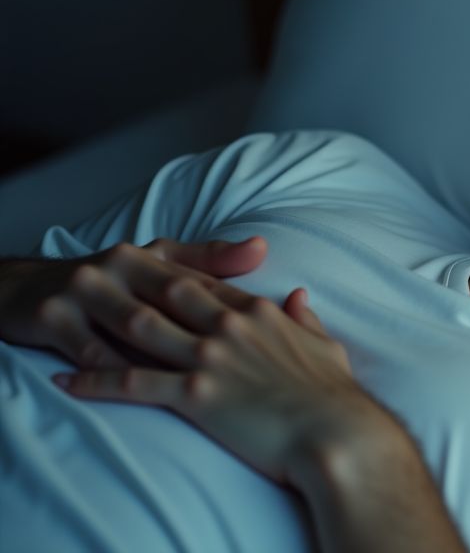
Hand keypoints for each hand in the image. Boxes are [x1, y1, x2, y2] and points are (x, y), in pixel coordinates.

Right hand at [0, 237, 274, 368]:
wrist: (22, 291)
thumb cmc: (108, 283)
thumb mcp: (153, 264)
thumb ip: (208, 260)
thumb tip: (262, 247)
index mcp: (149, 255)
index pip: (200, 282)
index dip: (237, 307)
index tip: (273, 334)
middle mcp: (117, 266)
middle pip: (173, 302)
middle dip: (213, 335)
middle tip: (251, 364)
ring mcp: (84, 291)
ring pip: (135, 329)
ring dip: (172, 359)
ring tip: (208, 386)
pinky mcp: (54, 318)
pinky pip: (92, 353)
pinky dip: (117, 376)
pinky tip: (143, 393)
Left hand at [53, 288, 394, 486]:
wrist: (336, 433)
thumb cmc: (336, 396)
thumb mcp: (327, 346)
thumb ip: (307, 319)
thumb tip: (300, 296)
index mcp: (258, 313)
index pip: (208, 283)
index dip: (174, 271)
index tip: (149, 266)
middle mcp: (228, 326)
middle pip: (168, 291)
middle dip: (130, 276)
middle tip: (99, 267)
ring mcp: (209, 357)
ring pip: (142, 327)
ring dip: (101, 318)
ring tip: (72, 311)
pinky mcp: (195, 394)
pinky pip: (134, 383)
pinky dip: (96, 379)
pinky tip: (69, 380)